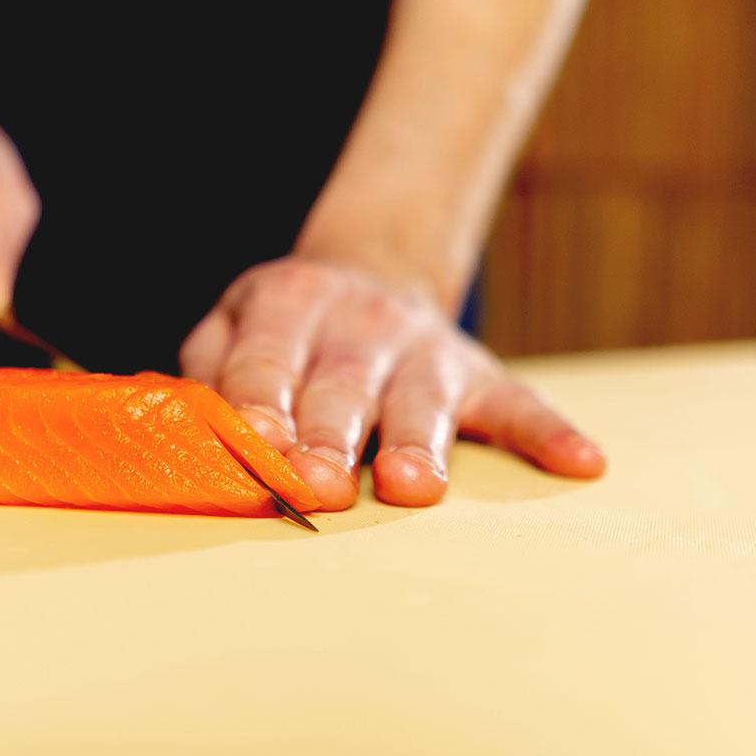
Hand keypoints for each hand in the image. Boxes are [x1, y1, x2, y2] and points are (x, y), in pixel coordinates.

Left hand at [180, 256, 604, 509]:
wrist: (373, 269)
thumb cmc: (286, 326)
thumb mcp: (230, 321)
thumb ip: (206, 369)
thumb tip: (174, 425)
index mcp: (286, 307)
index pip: (265, 366)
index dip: (257, 409)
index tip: (252, 448)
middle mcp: (358, 325)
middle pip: (338, 389)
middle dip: (327, 439)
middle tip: (317, 486)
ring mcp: (424, 350)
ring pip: (421, 401)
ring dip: (418, 443)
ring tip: (414, 486)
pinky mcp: (479, 374)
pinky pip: (519, 404)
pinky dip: (549, 434)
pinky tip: (581, 463)